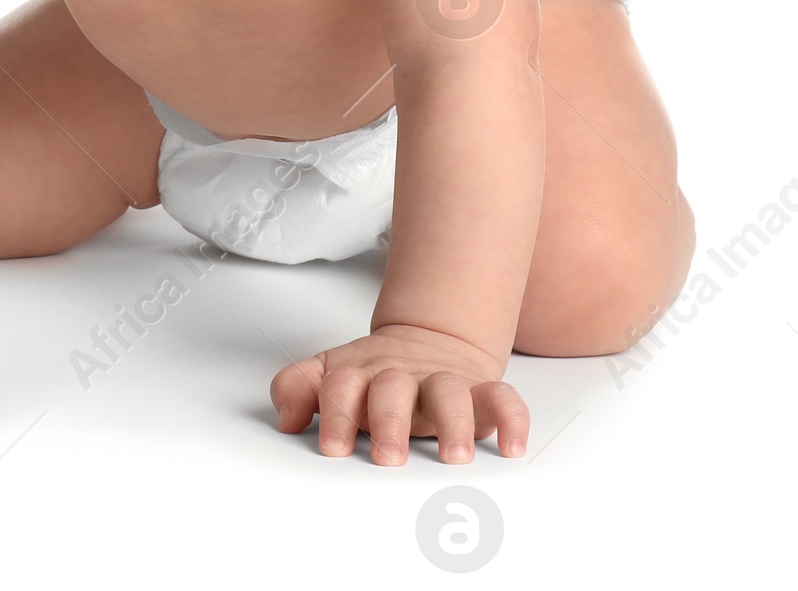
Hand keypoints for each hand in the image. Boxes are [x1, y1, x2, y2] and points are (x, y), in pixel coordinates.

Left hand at [271, 323, 528, 464]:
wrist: (428, 340)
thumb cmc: (375, 374)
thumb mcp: (331, 373)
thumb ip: (299, 388)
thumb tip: (286, 418)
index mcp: (361, 374)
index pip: (342, 386)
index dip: (337, 413)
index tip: (333, 446)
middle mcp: (401, 377)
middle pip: (393, 390)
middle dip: (390, 422)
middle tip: (388, 456)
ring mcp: (442, 383)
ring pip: (449, 393)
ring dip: (452, 423)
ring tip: (455, 455)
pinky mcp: (479, 392)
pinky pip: (502, 397)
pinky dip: (511, 418)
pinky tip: (511, 446)